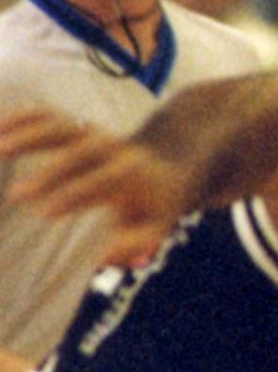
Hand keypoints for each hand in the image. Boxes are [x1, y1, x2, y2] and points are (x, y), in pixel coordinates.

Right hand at [0, 108, 193, 264]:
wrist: (164, 166)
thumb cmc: (152, 205)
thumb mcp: (156, 227)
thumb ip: (135, 243)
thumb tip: (103, 255)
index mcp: (131, 172)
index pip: (106, 178)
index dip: (77, 192)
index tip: (46, 212)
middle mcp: (111, 147)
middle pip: (81, 150)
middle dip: (51, 171)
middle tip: (18, 195)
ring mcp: (91, 133)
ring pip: (60, 125)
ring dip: (29, 134)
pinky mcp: (74, 127)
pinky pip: (47, 115)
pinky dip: (22, 118)